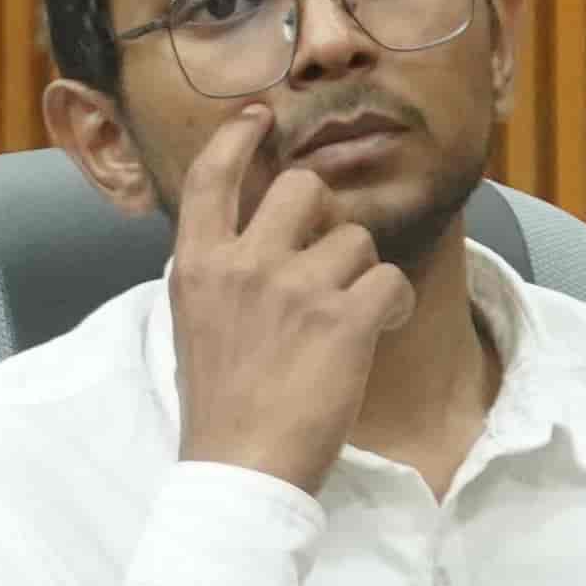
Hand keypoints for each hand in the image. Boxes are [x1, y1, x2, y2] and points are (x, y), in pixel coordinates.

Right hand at [164, 102, 411, 491]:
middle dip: (325, 215)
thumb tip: (251, 239)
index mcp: (197, 264)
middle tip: (327, 257)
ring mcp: (294, 288)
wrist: (240, 468)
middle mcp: (243, 263)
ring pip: (355, 238)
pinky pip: (390, 281)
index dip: (238, 137)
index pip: (213, 177)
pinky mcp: (344, 319)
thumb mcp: (193, 321)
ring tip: (349, 316)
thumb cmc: (219, 404)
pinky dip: (391, 307)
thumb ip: (218, 272)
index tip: (258, 116)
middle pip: (302, 188)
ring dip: (361, 272)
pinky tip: (375, 333)